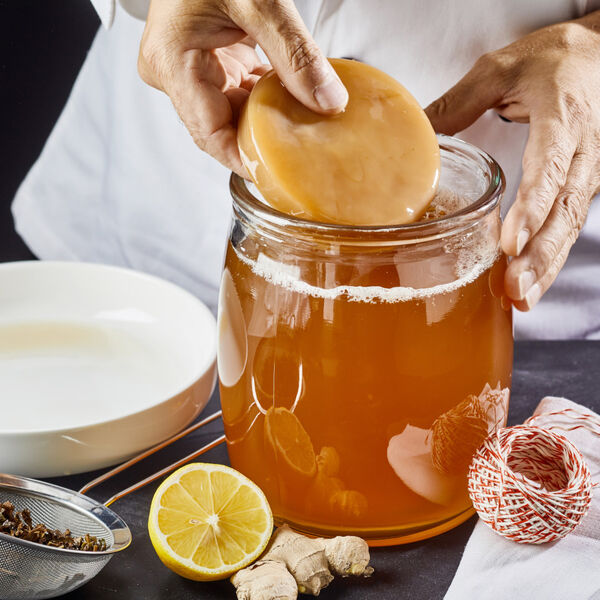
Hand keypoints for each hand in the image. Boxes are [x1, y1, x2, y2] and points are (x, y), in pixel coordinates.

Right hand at [138, 0, 347, 176]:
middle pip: (222, 128)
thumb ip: (296, 55)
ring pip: (231, 112)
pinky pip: (235, 91)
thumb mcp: (258, 0)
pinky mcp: (203, 59)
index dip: (246, 159)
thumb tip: (328, 102)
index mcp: (172, 64)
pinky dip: (263, 97)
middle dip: (263, 139)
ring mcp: (186, 66)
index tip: (281, 175)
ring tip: (302, 129)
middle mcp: (173, 72)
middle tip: (302, 154)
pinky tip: (290, 100)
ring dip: (266, 118)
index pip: (211, 136)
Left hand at [425, 13, 599, 310]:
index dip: (532, 209)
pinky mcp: (580, 186)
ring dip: (545, 266)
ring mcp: (587, 173)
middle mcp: (583, 152)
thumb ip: (460, 101)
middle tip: (512, 290)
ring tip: (519, 300)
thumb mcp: (503, 68)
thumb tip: (416, 135)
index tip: (510, 244)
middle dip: (539, 255)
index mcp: (564, 120)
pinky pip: (567, 226)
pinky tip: (529, 284)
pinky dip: (549, 258)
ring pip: (570, 225)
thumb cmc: (554, 61)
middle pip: (564, 211)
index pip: (551, 170)